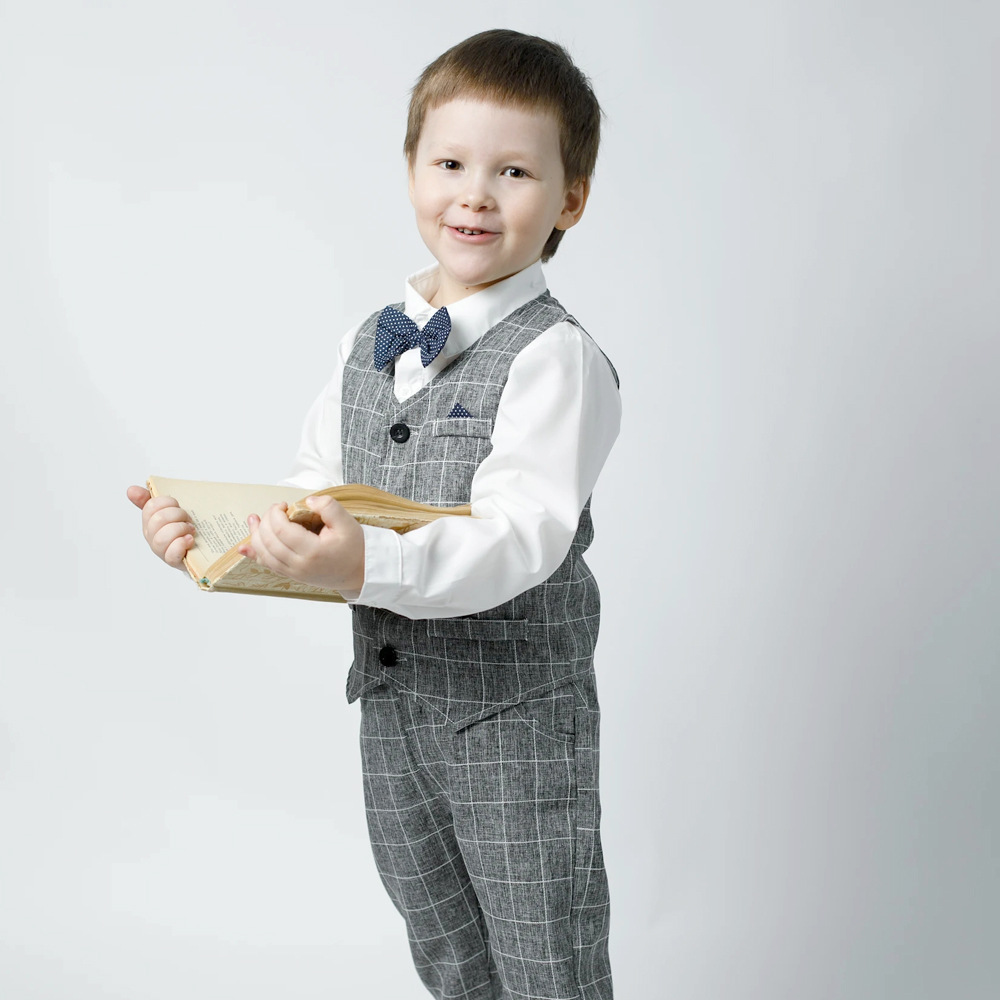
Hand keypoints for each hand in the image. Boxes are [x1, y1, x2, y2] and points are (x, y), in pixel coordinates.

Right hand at [126, 485, 195, 568]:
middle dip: (177, 515)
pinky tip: (189, 539)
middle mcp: (152, 537)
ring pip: (162, 538)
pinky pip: (171, 554)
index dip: (168, 502)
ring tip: (191, 530)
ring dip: (180, 529)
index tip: (179, 506)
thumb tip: (131, 490)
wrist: (202, 550)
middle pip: (157, 520)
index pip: (151, 506)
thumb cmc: (184, 528)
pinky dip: (181, 544)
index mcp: (150, 522)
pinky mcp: (174, 562)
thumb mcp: (171, 510)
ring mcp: (162, 551)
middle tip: (188, 519)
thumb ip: (151, 499)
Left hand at [238, 495, 364, 592]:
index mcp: (313, 551)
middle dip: (266, 521)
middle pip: (269, 541)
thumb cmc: (354, 548)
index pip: (282, 530)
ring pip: (264, 554)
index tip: (284, 505)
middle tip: (276, 509)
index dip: (276, 514)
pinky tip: (244, 548)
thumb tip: (307, 501)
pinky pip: (267, 565)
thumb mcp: (348, 523)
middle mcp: (300, 565)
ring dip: (255, 535)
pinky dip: (255, 555)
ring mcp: (294, 573)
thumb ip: (329, 507)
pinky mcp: (292, 575)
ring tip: (254, 519)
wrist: (360, 573)